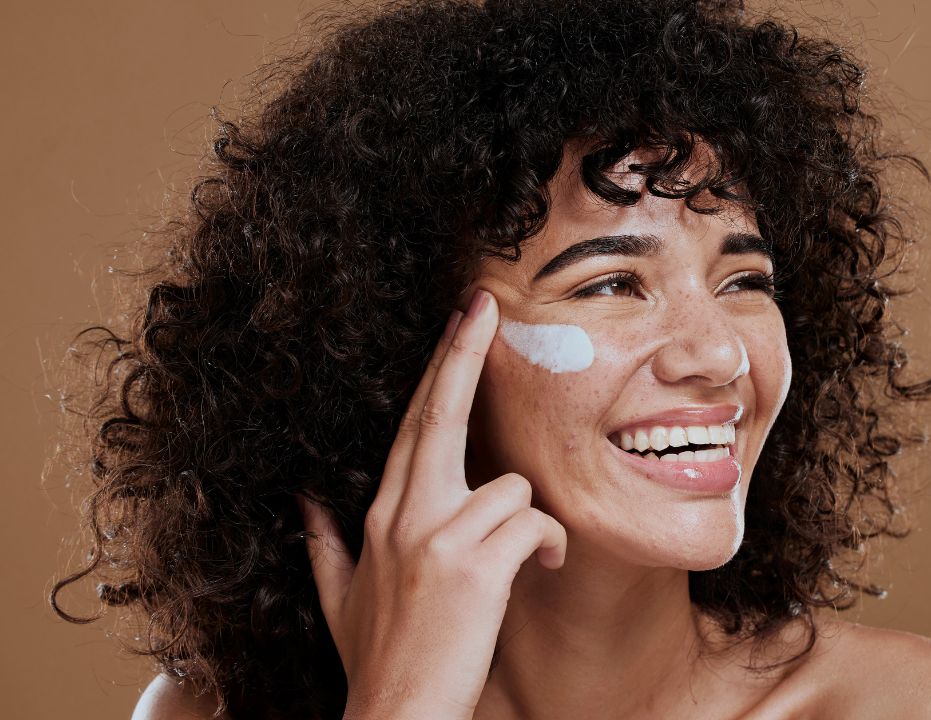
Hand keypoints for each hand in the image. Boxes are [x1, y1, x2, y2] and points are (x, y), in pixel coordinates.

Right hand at [297, 289, 567, 719]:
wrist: (395, 715)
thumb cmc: (378, 658)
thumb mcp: (337, 597)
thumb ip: (323, 544)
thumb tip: (305, 501)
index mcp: (379, 515)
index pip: (411, 425)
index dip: (436, 371)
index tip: (456, 325)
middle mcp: (404, 514)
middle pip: (438, 415)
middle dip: (462, 355)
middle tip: (483, 307)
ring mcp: (437, 536)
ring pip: (510, 483)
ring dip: (530, 517)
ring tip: (531, 555)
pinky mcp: (475, 565)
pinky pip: (533, 522)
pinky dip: (548, 543)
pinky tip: (542, 568)